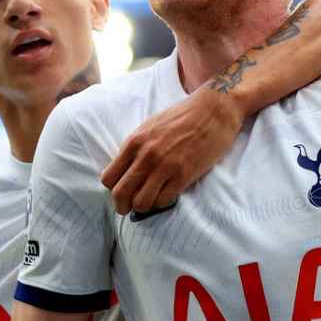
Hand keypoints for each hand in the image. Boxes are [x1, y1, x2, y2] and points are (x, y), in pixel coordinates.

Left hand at [100, 85, 243, 215]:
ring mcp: (165, 167)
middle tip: (127, 208)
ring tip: (149, 203)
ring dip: (143, 207)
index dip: (113, 189)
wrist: (212, 112)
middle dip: (121, 206)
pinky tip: (166, 195)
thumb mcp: (149, 127)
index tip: (121, 191)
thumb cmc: (181, 118)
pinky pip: (163, 201)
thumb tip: (124, 171)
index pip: (108, 178)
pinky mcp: (183, 175)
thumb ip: (135, 148)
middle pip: (120, 194)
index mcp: (134, 142)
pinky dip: (161, 203)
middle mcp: (146, 156)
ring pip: (141, 202)